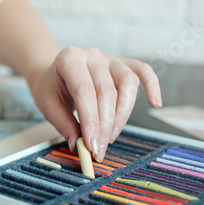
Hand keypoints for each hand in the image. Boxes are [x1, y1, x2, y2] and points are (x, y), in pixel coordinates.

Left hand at [29, 47, 161, 161]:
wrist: (53, 73)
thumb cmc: (50, 88)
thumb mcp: (48, 105)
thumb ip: (64, 124)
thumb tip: (79, 145)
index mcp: (69, 59)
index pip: (84, 92)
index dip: (90, 121)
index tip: (92, 146)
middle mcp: (92, 55)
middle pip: (106, 91)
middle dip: (104, 126)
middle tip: (99, 149)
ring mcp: (109, 58)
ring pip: (127, 83)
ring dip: (122, 115)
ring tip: (111, 137)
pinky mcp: (122, 63)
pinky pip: (143, 71)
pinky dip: (152, 85)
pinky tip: (155, 103)